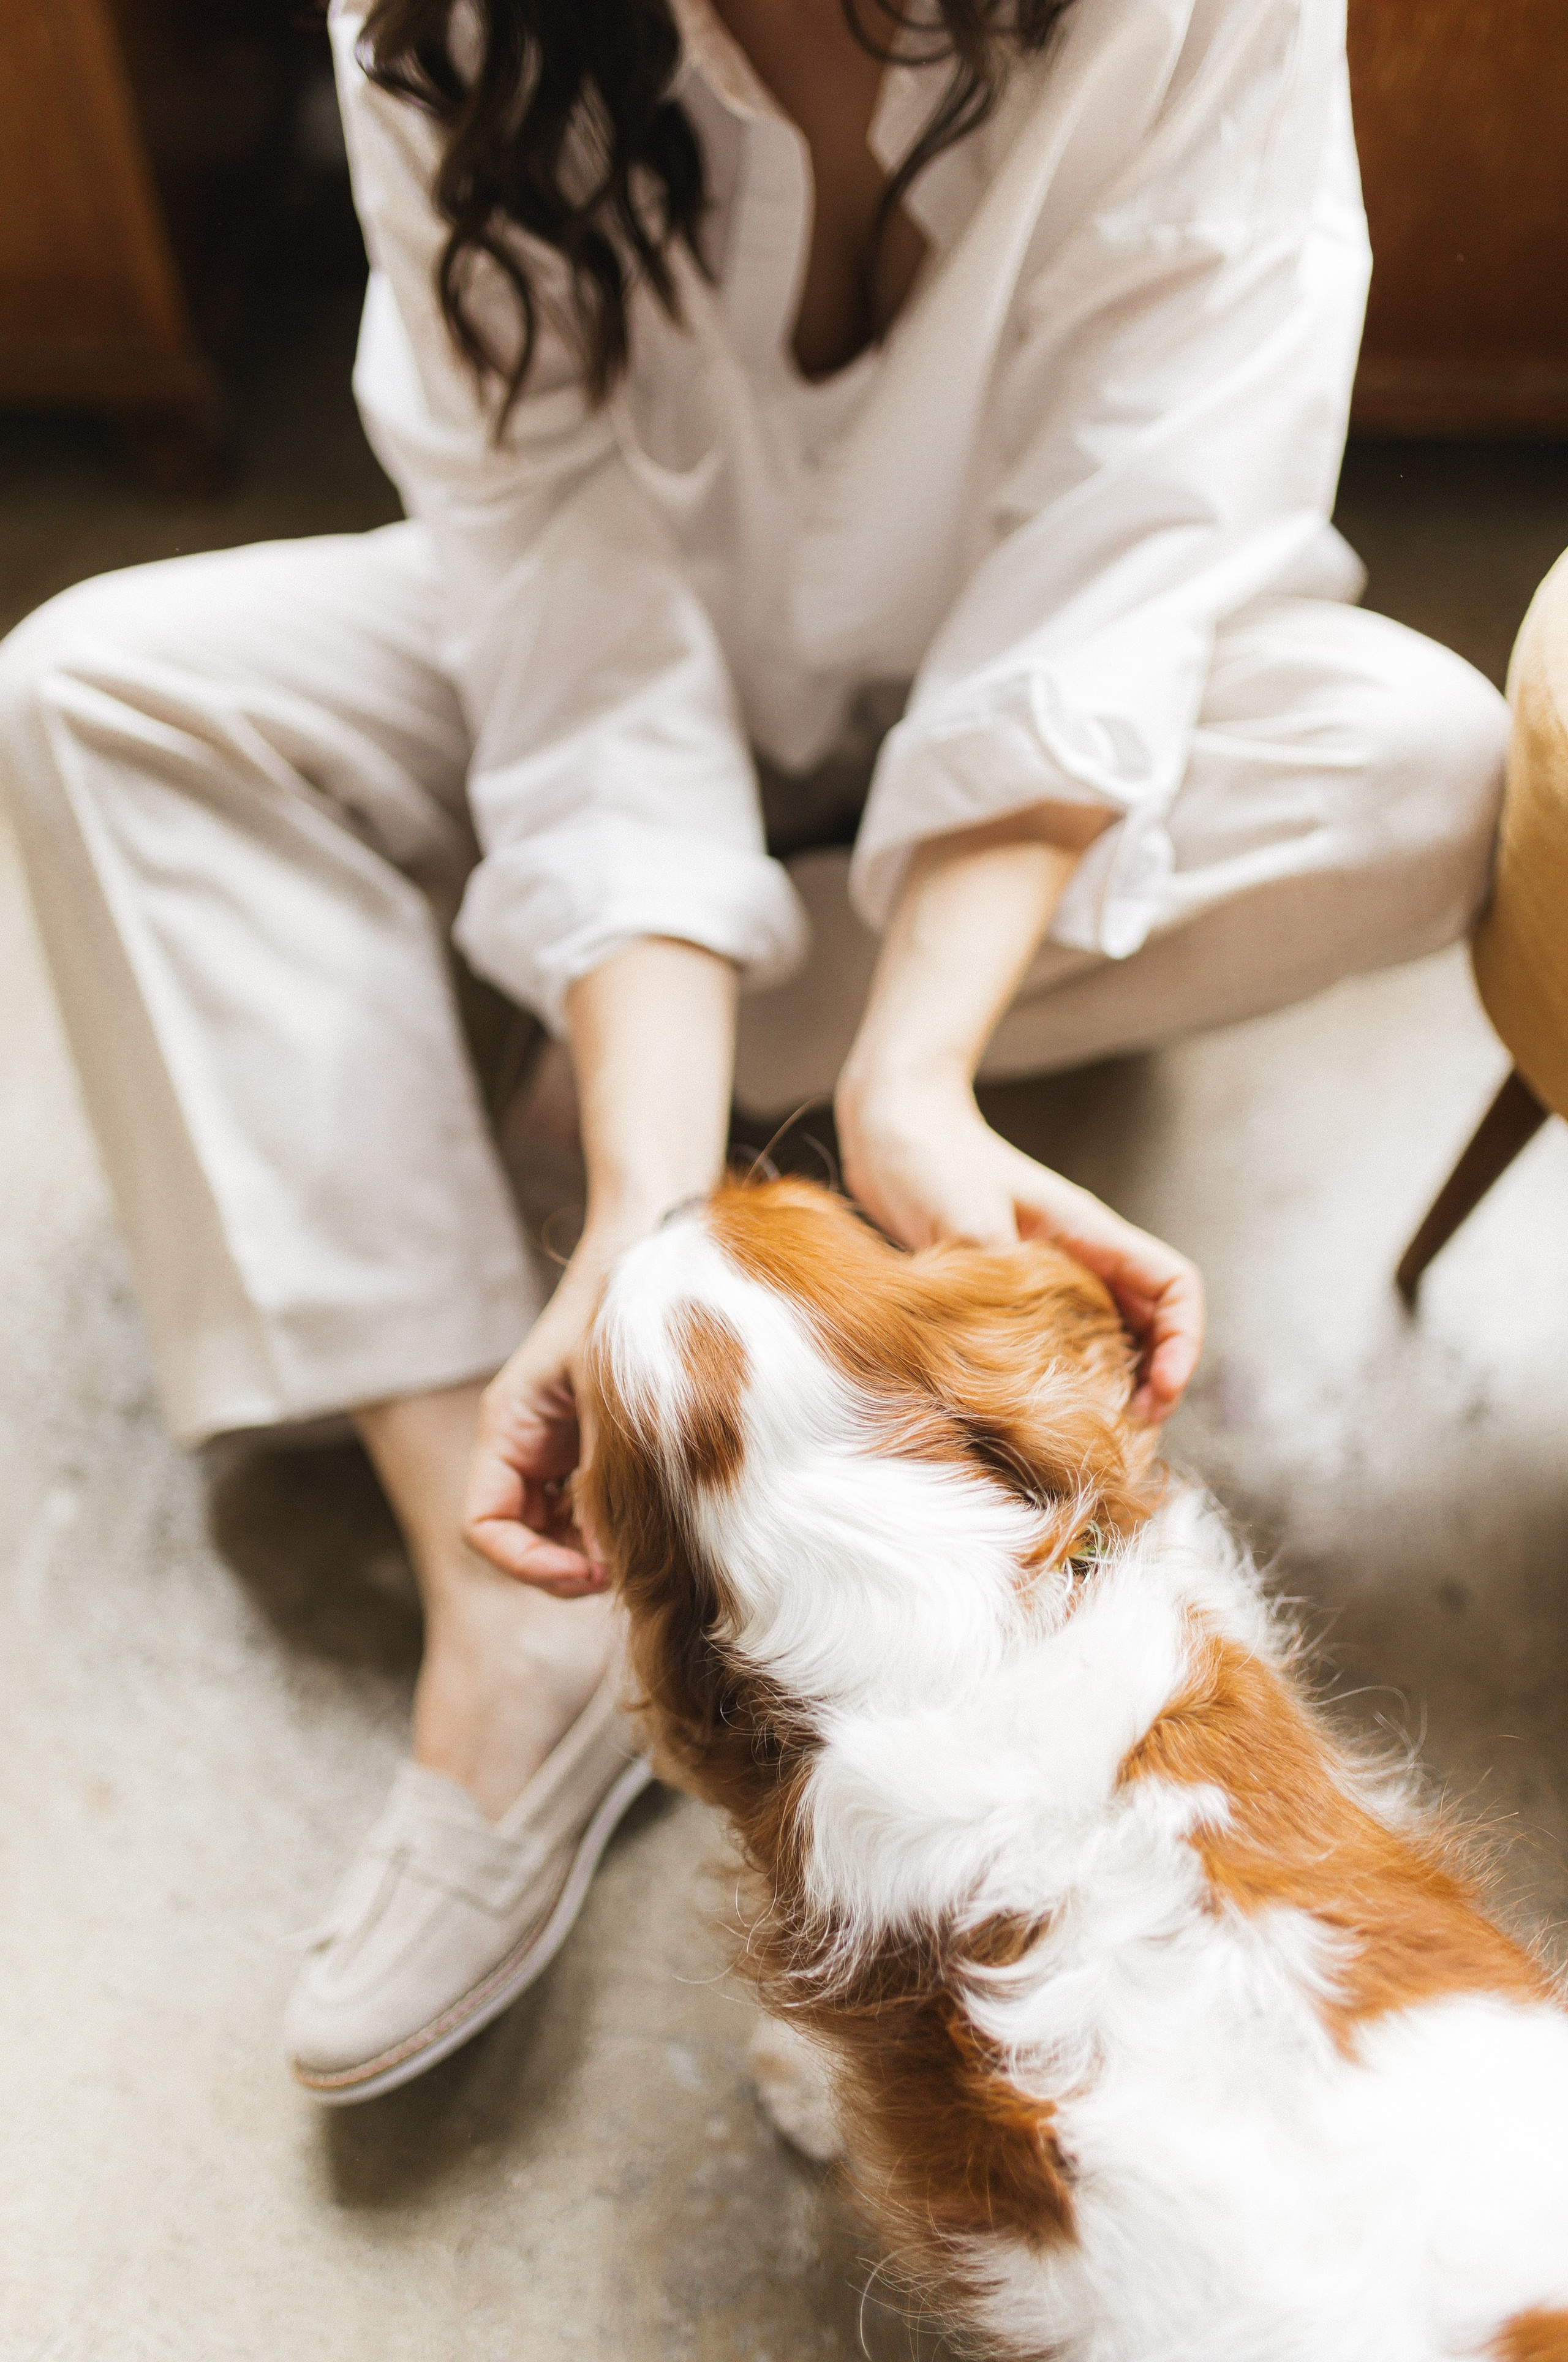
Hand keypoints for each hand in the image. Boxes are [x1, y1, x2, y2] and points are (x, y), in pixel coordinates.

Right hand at [463, 1246, 614, 1598]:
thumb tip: (606, 1558)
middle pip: (519, 1537)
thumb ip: (598, 1475)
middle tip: (621, 1573)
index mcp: (508, 1428)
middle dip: (563, 1566)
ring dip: (587, 1552)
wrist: (654, 1263)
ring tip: (637, 1552)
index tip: (584, 1572)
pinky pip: (583, 1507)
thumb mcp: (610, 1399)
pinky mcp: (587, 1449)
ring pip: (554, 1530)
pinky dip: (606, 1527)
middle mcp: (523, 1447)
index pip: (483, 1525)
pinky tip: (643, 1523)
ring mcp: (555, 1450)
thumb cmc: (624, 1318)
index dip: (525, 1563)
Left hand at [837, 1067, 1203, 1423]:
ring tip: (1090, 1432)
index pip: (1174, 1286)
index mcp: (1089, 1232)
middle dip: (1152, 1381)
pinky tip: (1037, 1407)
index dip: (1182, 1343)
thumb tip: (1023, 1351)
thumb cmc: (931, 1157)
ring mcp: (1048, 1273)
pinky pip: (1057, 1339)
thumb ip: (999, 1281)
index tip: (1159, 1393)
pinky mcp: (1009, 1290)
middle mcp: (1080, 1255)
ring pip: (1107, 1337)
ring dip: (1110, 1384)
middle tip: (1125, 1434)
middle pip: (1150, 1324)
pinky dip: (1063, 1376)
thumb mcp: (966, 1221)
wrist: (891, 1125)